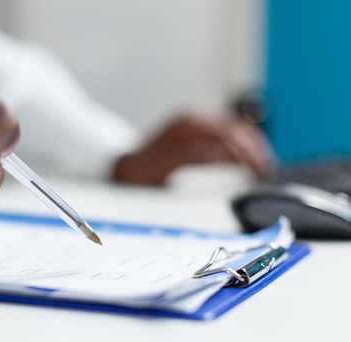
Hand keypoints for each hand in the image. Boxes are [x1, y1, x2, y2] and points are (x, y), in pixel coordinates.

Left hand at [112, 114, 272, 184]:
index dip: (244, 151)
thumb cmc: (141, 171)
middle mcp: (192, 120)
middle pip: (233, 129)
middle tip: (265, 170)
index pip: (225, 134)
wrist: (127, 170)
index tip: (257, 168)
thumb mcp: (164, 165)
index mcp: (185, 125)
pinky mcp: (198, 132)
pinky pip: (227, 134)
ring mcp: (196, 124)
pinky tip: (250, 158)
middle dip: (252, 149)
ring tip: (263, 166)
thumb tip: (222, 154)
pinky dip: (242, 145)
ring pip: (234, 130)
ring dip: (251, 146)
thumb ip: (193, 156)